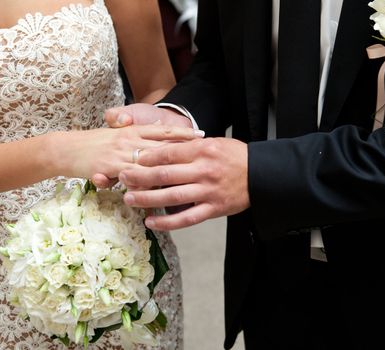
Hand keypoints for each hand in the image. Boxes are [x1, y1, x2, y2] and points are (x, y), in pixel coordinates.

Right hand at [93, 103, 194, 187]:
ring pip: (148, 164)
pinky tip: (157, 193)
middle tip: (203, 159)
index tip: (202, 136)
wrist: (66, 149)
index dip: (182, 133)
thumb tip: (157, 132)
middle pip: (161, 147)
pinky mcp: (108, 168)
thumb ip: (137, 135)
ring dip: (168, 172)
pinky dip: (143, 185)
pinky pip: (129, 177)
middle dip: (183, 153)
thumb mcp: (118, 134)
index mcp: (132, 130)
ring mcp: (119, 154)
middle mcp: (128, 140)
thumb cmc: (94, 143)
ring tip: (188, 180)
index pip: (163, 131)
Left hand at [118, 137, 249, 230]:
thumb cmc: (236, 157)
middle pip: (165, 174)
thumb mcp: (215, 143)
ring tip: (129, 200)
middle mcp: (203, 170)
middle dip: (140, 177)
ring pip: (172, 197)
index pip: (169, 153)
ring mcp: (208, 191)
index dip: (148, 157)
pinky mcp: (213, 209)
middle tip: (122, 177)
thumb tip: (161, 149)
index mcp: (203, 151)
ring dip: (148, 199)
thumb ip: (190, 147)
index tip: (133, 159)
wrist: (262, 175)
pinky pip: (187, 218)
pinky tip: (151, 222)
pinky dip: (167, 222)